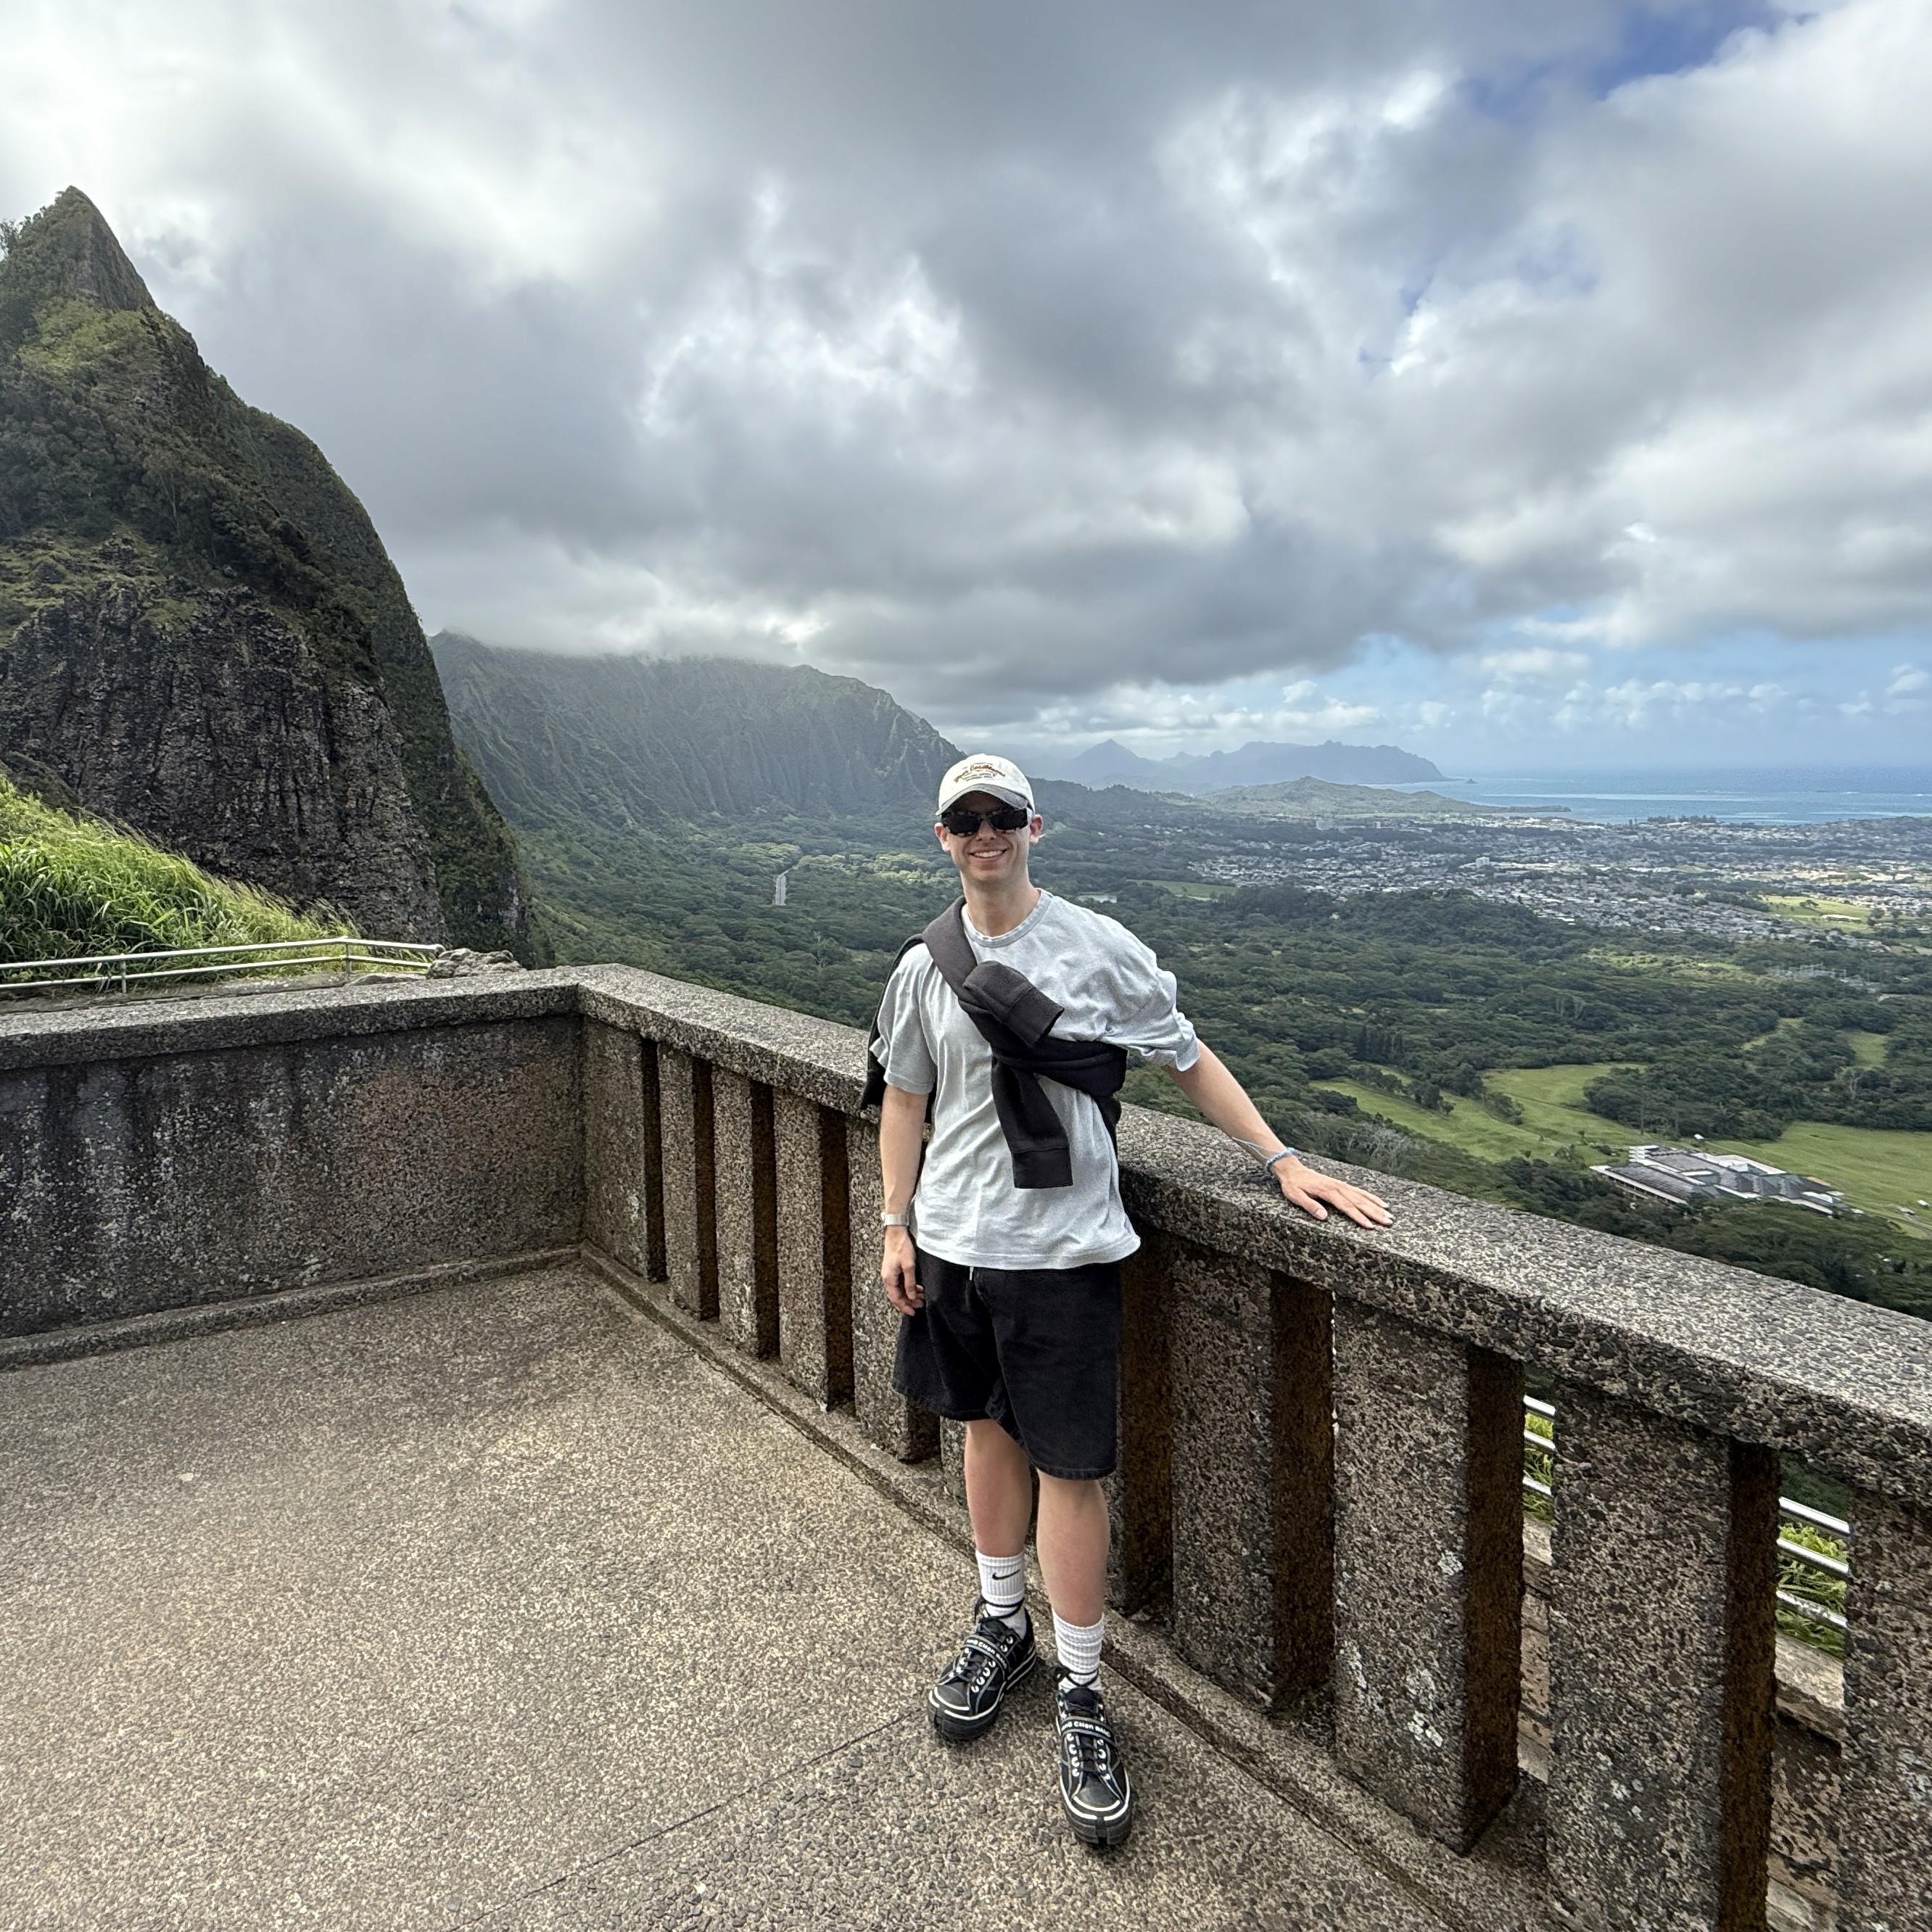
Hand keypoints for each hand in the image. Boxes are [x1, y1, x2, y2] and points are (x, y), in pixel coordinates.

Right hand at [881, 1226, 922, 1312]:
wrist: (896, 1233)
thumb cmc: (902, 1248)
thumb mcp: (909, 1266)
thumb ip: (910, 1282)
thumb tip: (911, 1296)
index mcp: (889, 1279)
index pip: (896, 1298)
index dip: (905, 1307)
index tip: (913, 1312)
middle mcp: (887, 1278)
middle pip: (897, 1295)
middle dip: (909, 1302)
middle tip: (921, 1305)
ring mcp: (890, 1274)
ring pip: (899, 1289)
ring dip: (910, 1294)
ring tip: (922, 1297)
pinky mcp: (893, 1269)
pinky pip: (900, 1283)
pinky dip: (909, 1287)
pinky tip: (918, 1287)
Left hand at [1273, 1157, 1392, 1227]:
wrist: (1293, 1170)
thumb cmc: (1293, 1185)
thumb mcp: (1296, 1196)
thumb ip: (1309, 1205)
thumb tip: (1324, 1216)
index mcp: (1328, 1191)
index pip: (1346, 1206)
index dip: (1358, 1217)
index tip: (1370, 1226)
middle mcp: (1338, 1187)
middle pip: (1359, 1202)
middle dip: (1375, 1213)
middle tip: (1388, 1222)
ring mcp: (1342, 1185)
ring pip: (1362, 1197)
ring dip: (1376, 1206)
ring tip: (1389, 1215)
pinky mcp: (1342, 1185)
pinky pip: (1360, 1192)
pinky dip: (1372, 1197)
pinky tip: (1381, 1203)